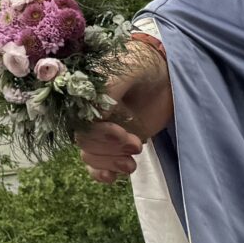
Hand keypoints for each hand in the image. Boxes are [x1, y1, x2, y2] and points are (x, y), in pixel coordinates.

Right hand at [79, 37, 171, 184]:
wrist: (165, 75)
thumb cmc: (144, 65)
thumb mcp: (128, 69)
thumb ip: (110, 89)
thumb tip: (96, 116)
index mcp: (84, 92)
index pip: (78, 120)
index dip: (97, 133)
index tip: (122, 133)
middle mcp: (87, 111)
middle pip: (84, 141)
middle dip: (109, 149)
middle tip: (137, 144)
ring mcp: (101, 129)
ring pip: (90, 155)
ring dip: (110, 163)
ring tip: (133, 162)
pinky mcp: (113, 143)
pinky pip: (96, 164)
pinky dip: (101, 173)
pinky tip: (112, 177)